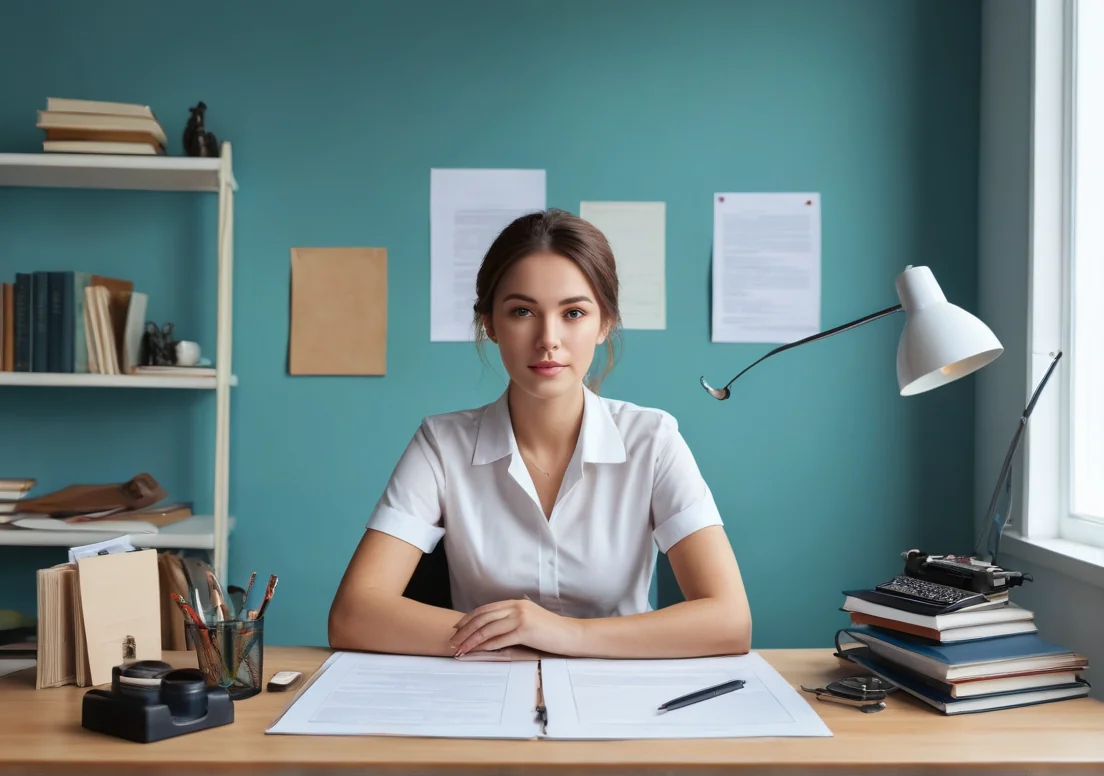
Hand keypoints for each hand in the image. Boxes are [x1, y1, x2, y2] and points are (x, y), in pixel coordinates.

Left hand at [450, 598, 582, 656]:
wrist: (571, 635)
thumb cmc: (551, 631)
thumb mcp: (529, 619)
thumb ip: (512, 620)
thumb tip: (490, 630)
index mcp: (516, 603)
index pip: (485, 609)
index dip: (468, 618)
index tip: (456, 628)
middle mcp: (516, 607)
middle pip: (483, 617)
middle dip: (464, 630)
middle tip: (453, 641)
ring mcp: (521, 617)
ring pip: (488, 629)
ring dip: (471, 640)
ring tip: (460, 649)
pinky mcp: (525, 631)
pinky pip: (499, 640)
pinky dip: (485, 646)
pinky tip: (476, 652)